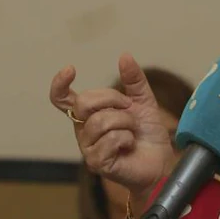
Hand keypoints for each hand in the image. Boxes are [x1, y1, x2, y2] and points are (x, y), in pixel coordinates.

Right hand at [50, 53, 175, 197]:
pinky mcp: (96, 163)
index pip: (62, 99)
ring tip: (132, 130)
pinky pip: (110, 140)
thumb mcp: (143, 100)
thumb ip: (133, 79)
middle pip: (83, 102)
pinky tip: (129, 145)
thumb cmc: (147, 133)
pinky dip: (126, 138)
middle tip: (128, 107)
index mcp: (89, 114)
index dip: (59, 84)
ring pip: (100, 121)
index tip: (71, 69)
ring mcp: (88, 148)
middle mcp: (83, 130)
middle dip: (112, 99)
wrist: (160, 160)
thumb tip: (124, 56)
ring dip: (125, 122)